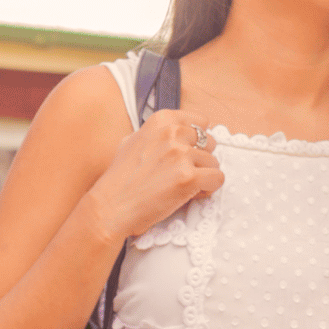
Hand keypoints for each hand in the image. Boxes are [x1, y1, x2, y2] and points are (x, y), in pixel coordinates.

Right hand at [82, 109, 224, 241]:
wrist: (110, 207)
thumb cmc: (120, 179)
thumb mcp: (133, 141)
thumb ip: (158, 133)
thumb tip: (179, 129)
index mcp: (161, 120)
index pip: (201, 121)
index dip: (197, 141)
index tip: (187, 153)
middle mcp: (172, 133)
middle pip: (210, 142)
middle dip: (201, 159)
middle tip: (181, 173)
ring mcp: (181, 154)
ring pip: (214, 162)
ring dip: (203, 176)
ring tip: (181, 186)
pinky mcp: (189, 177)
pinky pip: (217, 179)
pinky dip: (208, 189)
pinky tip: (189, 194)